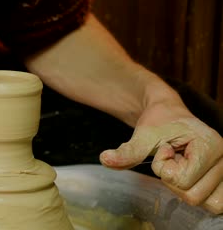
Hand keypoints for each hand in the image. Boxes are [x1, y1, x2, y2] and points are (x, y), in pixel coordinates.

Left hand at [100, 101, 222, 213]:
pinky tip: (188, 175)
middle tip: (172, 159)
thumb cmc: (159, 121)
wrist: (169, 112)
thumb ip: (128, 151)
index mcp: (210, 145)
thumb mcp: (143, 134)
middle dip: (174, 180)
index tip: (164, 150)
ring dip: (186, 188)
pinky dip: (196, 193)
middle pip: (195, 196)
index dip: (164, 169)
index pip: (183, 181)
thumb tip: (105, 159)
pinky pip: (214, 203)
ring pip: (206, 203)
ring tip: (181, 167)